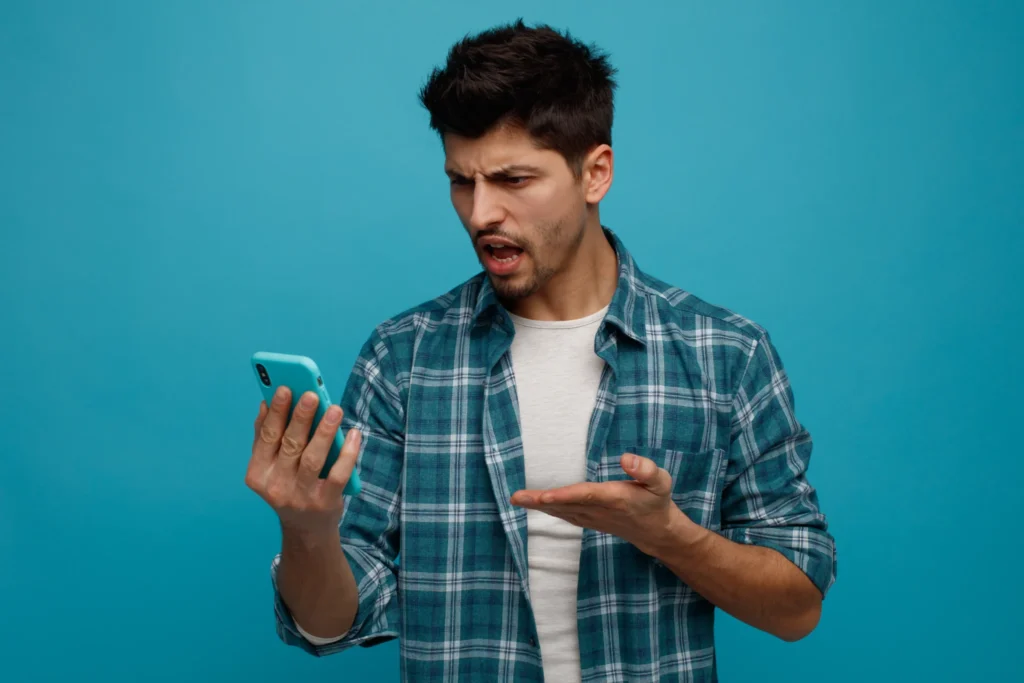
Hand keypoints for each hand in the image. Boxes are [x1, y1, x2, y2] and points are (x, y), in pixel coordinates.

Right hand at [245, 386, 360, 537]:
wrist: (307, 529)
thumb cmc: (290, 486)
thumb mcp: (273, 467)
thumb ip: (268, 438)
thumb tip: (266, 403)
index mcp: (258, 474)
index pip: (266, 438)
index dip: (275, 413)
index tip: (284, 388)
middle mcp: (276, 487)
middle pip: (290, 445)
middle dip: (301, 417)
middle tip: (311, 394)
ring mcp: (300, 497)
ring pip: (313, 458)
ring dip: (325, 432)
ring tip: (335, 409)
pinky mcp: (325, 503)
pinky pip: (338, 474)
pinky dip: (348, 453)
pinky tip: (354, 433)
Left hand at [510, 453, 705, 556]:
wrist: (656, 531)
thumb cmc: (656, 501)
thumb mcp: (660, 482)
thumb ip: (645, 470)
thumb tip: (625, 458)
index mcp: (614, 498)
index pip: (585, 496)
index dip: (564, 496)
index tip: (544, 497)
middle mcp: (598, 510)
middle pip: (565, 505)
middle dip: (540, 501)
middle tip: (516, 497)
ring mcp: (591, 518)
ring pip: (561, 511)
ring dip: (538, 506)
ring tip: (517, 498)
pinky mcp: (588, 520)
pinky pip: (564, 515)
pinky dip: (548, 510)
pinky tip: (533, 504)